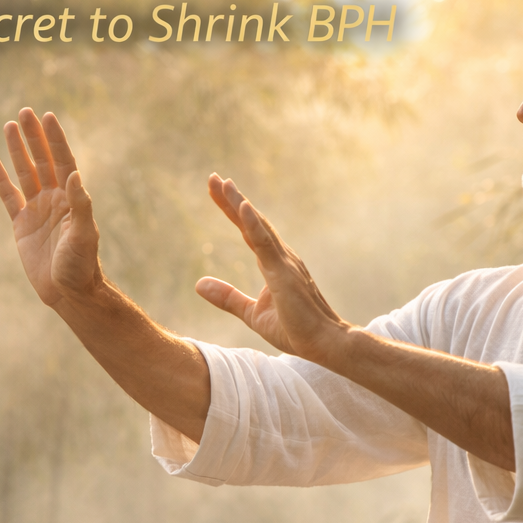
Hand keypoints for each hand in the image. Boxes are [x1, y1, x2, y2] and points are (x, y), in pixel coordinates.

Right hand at [0, 108, 100, 306]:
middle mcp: (54, 200)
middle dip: (34, 137)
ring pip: (25, 173)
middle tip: (25, 112)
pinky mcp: (21, 226)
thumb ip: (80, 205)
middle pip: (43, 160)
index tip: (47, 116)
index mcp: (71, 199)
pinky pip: (9, 197)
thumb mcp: (84, 235)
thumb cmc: (82, 265)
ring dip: (18, 151)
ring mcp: (37, 211)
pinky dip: (1, 180)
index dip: (55, 139)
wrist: (68, 293)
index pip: (63, 161)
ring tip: (9, 125)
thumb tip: (74, 175)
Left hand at [195, 174, 351, 362]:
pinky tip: (241, 207)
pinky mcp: (284, 273)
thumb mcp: (252, 314)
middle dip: (232, 199)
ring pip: (258, 226)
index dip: (232, 210)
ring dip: (239, 204)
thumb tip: (198, 284)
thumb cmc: (296, 330)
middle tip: (214, 177)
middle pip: (252, 221)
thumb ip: (227, 297)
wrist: (324, 345)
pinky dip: (252, 224)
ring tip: (223, 184)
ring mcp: (284, 262)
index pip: (248, 231)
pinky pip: (265, 244)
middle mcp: (281, 256)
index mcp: (273, 264)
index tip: (217, 190)